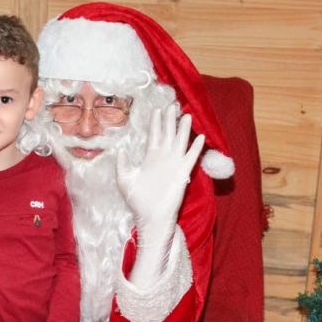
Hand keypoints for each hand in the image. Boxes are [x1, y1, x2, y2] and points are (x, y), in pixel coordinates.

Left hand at [115, 108, 205, 233]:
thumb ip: (122, 164)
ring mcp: (174, 164)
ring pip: (180, 141)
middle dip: (170, 119)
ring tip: (186, 115)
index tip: (157, 109)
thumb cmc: (137, 200)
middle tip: (173, 104)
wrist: (150, 217)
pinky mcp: (183, 173)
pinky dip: (196, 147)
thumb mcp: (124, 179)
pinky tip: (201, 136)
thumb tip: (121, 149)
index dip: (155, 122)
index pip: (154, 135)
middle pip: (168, 133)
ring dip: (183, 129)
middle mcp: (163, 158)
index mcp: (149, 158)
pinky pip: (191, 157)